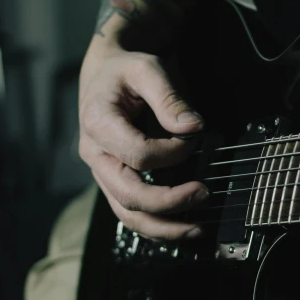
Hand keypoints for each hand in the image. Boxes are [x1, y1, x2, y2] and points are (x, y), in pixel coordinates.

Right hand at [78, 42, 208, 240]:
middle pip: (128, 195)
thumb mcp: (147, 70)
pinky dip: (155, 226)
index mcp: (98, 123)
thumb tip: (193, 128)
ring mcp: (102, 173)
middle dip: (169, 203)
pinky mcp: (112, 182)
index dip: (172, 153)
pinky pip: (130, 214)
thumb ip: (169, 98)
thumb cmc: (125, 72)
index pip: (137, 154)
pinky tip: (180, 229)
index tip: (193, 138)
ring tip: (197, 229)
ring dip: (163, 228)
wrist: (104, 78)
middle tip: (204, 194)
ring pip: (127, 214)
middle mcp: (95, 155)